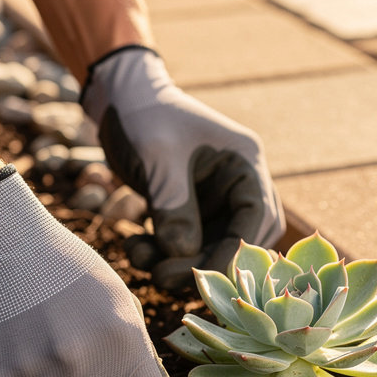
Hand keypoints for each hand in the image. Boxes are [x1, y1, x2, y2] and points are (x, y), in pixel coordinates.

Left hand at [81, 46, 284, 288]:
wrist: (119, 100)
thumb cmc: (143, 114)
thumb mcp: (157, 156)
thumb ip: (173, 206)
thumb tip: (183, 256)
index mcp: (244, 162)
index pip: (257, 216)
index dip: (234, 251)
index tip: (202, 275)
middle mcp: (238, 184)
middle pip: (240, 240)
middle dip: (205, 264)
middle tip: (165, 277)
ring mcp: (216, 200)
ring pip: (211, 248)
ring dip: (178, 264)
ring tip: (140, 259)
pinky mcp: (193, 212)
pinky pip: (187, 245)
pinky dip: (163, 254)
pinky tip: (135, 249)